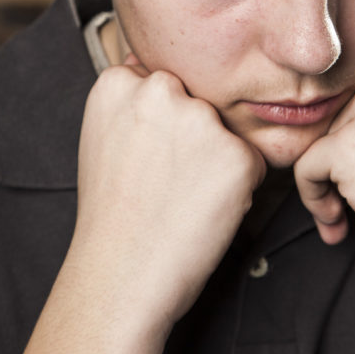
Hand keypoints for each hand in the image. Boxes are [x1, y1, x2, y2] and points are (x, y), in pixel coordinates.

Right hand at [73, 60, 265, 333]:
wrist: (120, 275)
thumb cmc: (112, 216)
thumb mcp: (103, 138)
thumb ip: (133, 102)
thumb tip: (163, 78)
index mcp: (119, 82)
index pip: (164, 83)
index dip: (162, 126)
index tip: (147, 157)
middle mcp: (160, 90)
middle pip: (198, 102)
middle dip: (193, 135)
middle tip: (166, 180)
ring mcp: (200, 120)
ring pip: (226, 131)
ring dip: (218, 158)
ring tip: (182, 196)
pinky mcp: (237, 153)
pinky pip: (251, 161)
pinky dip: (239, 186)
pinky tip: (203, 208)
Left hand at [294, 48, 354, 301]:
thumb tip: (313, 102)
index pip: (351, 89)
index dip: (353, 134)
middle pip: (330, 112)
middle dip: (335, 159)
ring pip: (313, 139)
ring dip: (325, 182)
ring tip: (351, 213)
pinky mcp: (349, 144)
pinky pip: (304, 167)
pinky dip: (313, 199)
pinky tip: (339, 222)